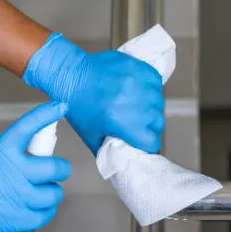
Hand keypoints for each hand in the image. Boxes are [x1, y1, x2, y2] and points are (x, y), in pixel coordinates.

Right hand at [0, 103, 70, 231]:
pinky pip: (45, 215)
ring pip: (55, 194)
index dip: (48, 114)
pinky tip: (36, 209)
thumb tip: (28, 166)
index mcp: (3, 150)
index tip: (61, 106)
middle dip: (58, 170)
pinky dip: (44, 212)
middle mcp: (16, 171)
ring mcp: (18, 196)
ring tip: (39, 194)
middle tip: (52, 173)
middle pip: (57, 168)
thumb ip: (7, 158)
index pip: (30, 126)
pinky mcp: (16, 219)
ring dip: (50, 193)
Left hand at [22, 33, 164, 153]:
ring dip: (151, 107)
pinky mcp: (138, 67)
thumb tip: (122, 164)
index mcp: (123, 122)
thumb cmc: (78, 106)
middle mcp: (134, 102)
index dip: (147, 145)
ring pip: (159, 103)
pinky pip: (157, 83)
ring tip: (137, 106)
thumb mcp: (91, 137)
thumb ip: (109, 152)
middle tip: (137, 124)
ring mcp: (138, 82)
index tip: (142, 142)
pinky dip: (151, 88)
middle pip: (158, 123)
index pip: (152, 142)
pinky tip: (139, 91)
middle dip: (150, 127)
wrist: (70, 74)